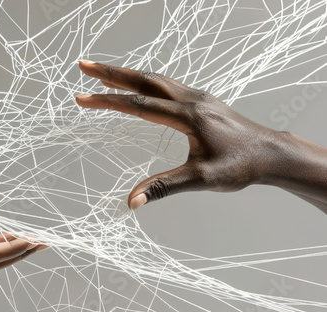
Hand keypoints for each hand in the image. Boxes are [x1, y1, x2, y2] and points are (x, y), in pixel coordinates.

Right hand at [76, 60, 286, 209]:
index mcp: (189, 117)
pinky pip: (166, 85)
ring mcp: (197, 97)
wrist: (271, 153)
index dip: (108, 101)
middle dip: (111, 72)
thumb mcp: (202, 179)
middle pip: (144, 80)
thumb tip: (132, 202)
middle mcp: (191, 100)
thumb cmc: (241, 165)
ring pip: (155, 80)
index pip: (140, 106)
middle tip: (84, 66)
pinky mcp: (201, 101)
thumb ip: (165, 187)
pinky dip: (144, 82)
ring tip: (102, 73)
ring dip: (126, 74)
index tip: (83, 97)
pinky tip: (138, 86)